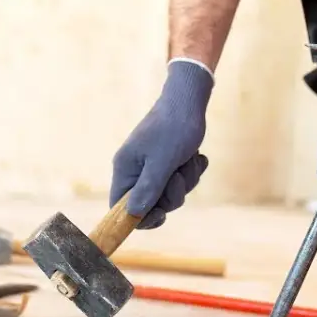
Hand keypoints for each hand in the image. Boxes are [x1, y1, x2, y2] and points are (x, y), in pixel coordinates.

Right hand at [109, 59, 212, 228]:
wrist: (189, 99)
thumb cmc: (175, 128)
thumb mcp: (162, 162)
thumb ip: (148, 189)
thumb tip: (132, 215)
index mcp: (125, 168)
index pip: (120, 207)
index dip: (140, 217)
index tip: (161, 214)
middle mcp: (136, 168)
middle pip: (151, 203)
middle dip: (172, 194)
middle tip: (179, 175)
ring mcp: (153, 164)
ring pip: (170, 192)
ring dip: (186, 180)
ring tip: (189, 159)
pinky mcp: (169, 160)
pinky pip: (181, 180)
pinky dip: (191, 170)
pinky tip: (196, 157)